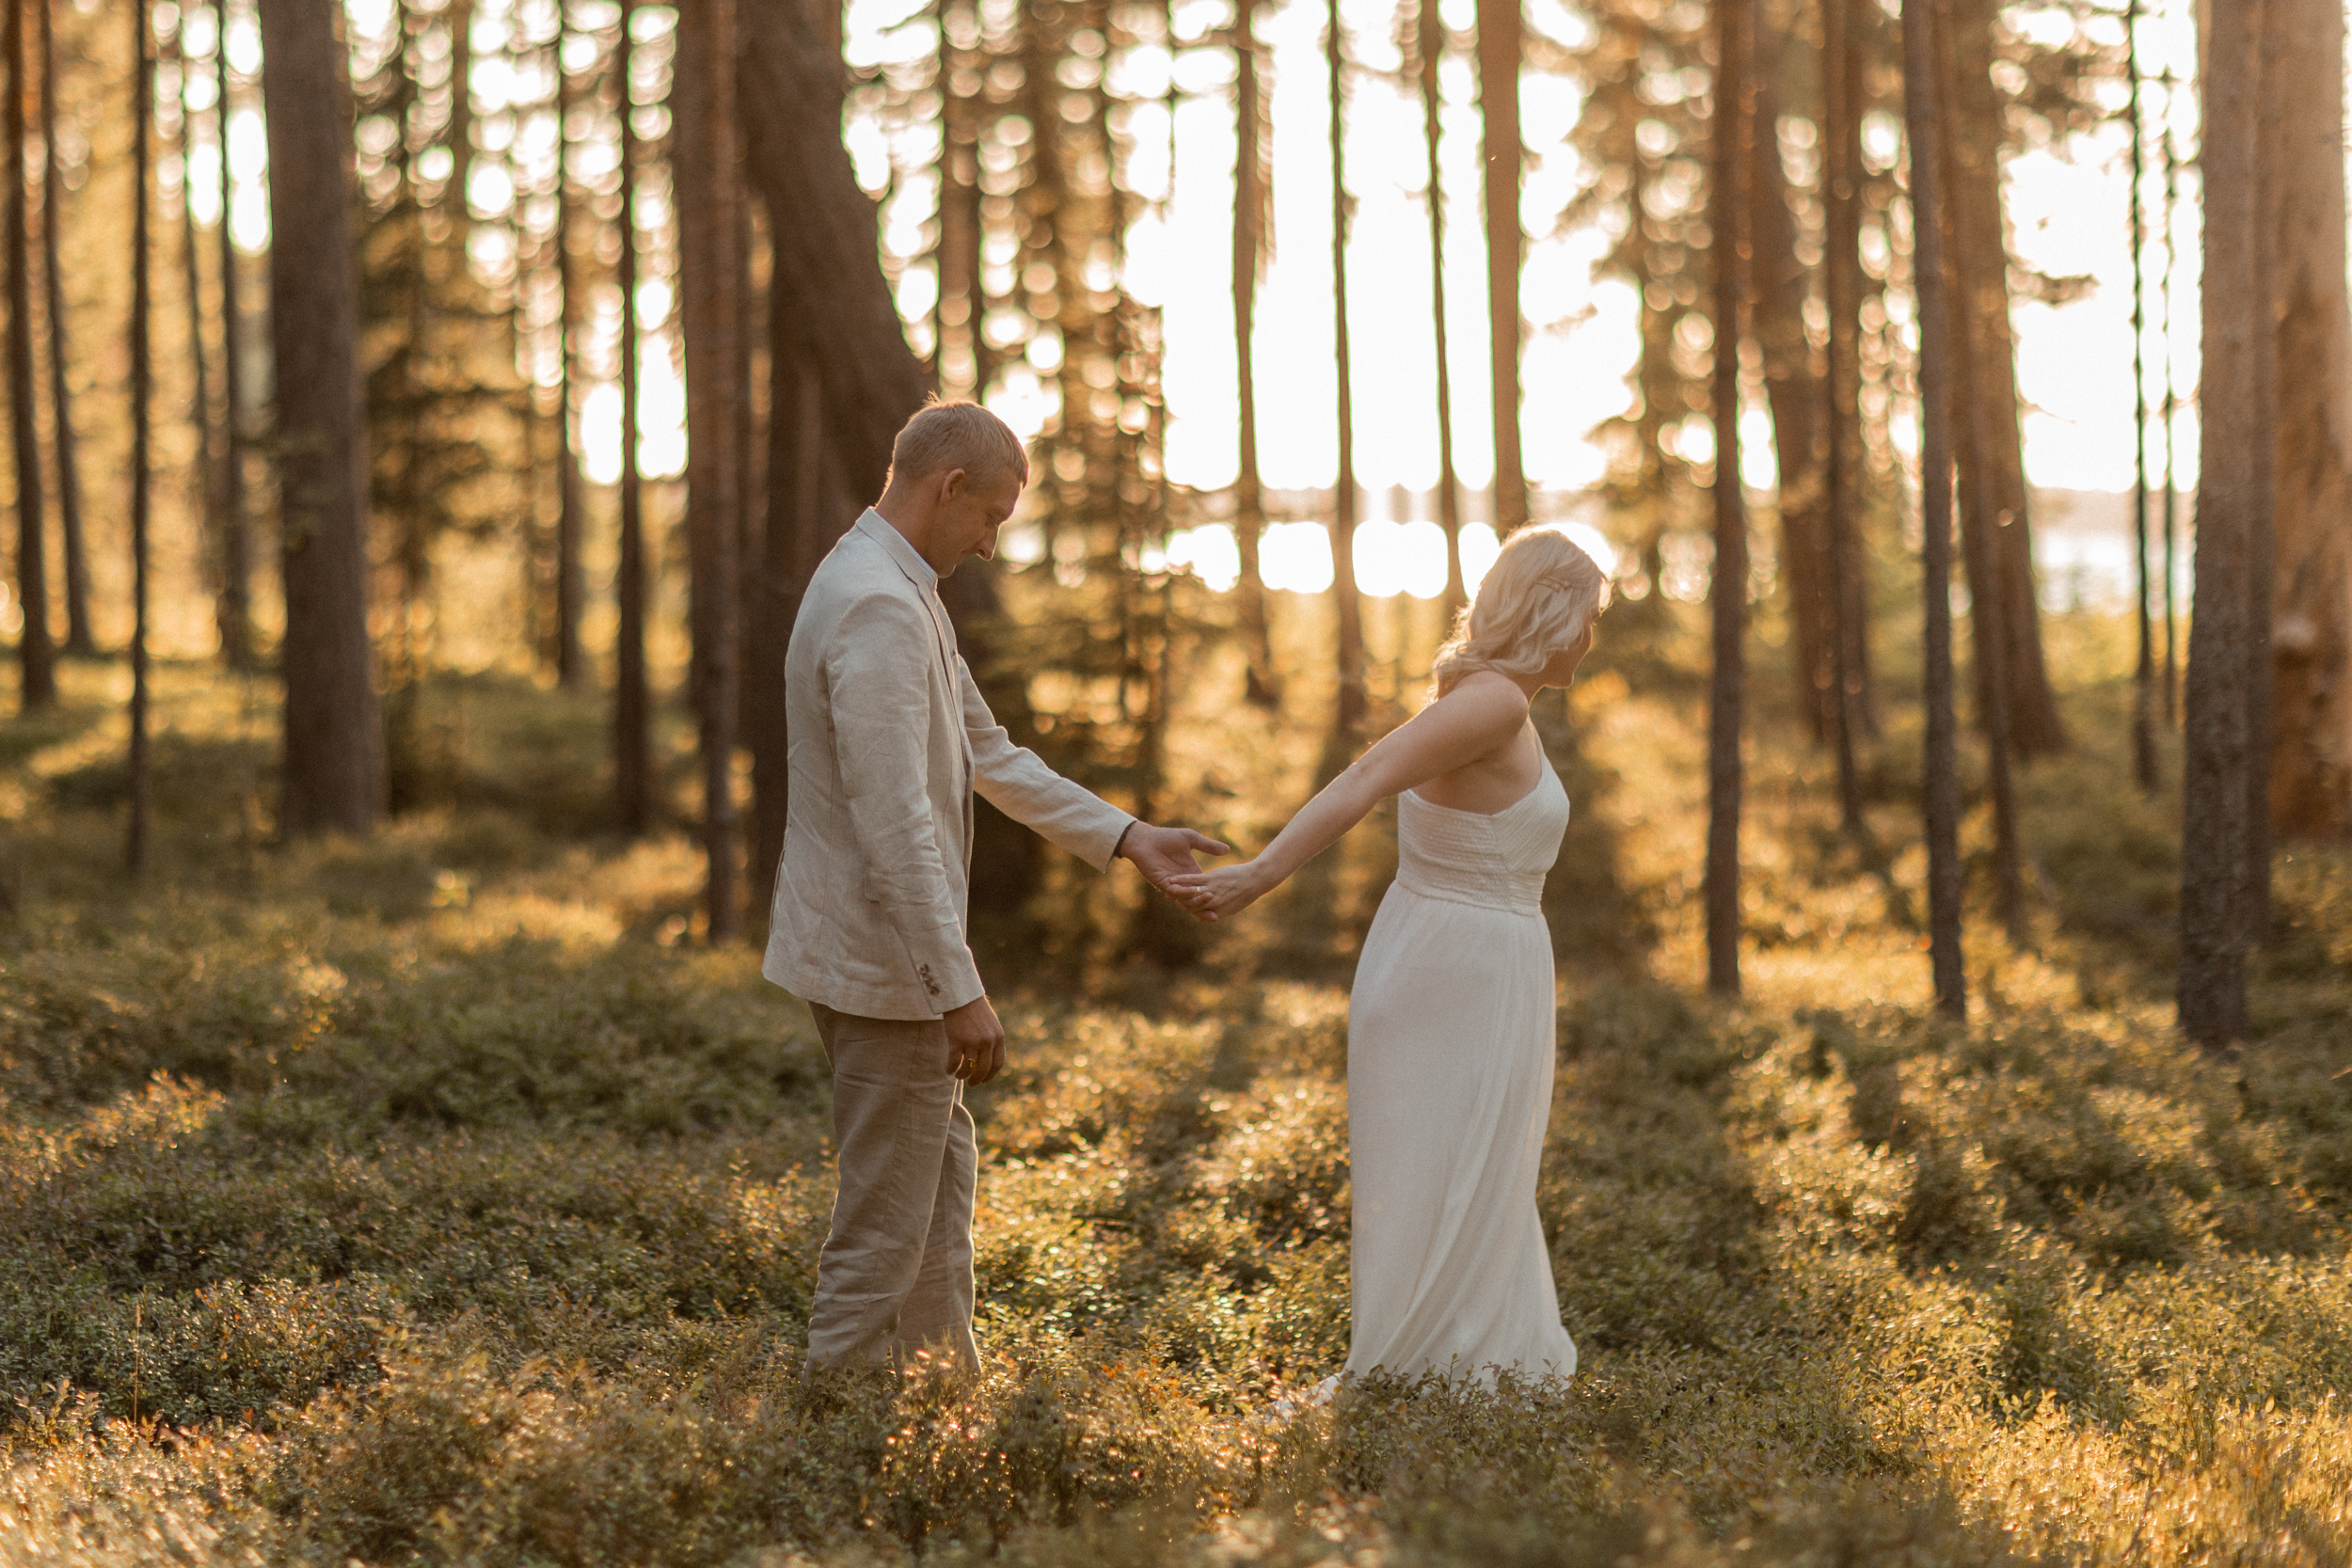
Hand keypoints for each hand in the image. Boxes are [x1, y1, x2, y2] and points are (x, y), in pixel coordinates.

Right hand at [942, 995, 1005, 1083]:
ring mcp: (972, 1041)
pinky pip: (954, 1062)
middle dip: (977, 1080)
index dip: (990, 1075)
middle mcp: (987, 1041)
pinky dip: (951, 1068)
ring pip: (968, 1068)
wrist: (961, 996)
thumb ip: (993, 1041)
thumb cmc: (975, 1010)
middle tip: (971, 1084)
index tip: (983, 1080)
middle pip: (983, 1069)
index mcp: (998, 1038)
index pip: (997, 1064)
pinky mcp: (957, 1040)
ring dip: (963, 1075)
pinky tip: (948, 1070)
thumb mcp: (991, 1025)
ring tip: (958, 1076)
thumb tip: (988, 1061)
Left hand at [1117, 823, 1232, 918]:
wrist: (1146, 839)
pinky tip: (1193, 893)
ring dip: (1197, 902)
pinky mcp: (1162, 882)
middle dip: (1205, 908)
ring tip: (1208, 906)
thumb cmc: (1167, 837)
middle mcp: (1183, 881)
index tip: (1227, 900)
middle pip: (1196, 898)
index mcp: (1191, 872)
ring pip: (1186, 898)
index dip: (1214, 895)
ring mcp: (1172, 884)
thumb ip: (1208, 846)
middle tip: (1217, 917)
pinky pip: (1175, 891)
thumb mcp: (1191, 839)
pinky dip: (1184, 893)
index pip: (1204, 887)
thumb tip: (1227, 849)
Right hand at [1167, 859, 1275, 919]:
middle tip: (1168, 895)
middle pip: (1190, 904)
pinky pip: (1192, 880)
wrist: (1256, 879)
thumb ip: (1217, 912)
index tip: (1178, 904)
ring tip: (1165, 886)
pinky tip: (1172, 878)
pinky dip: (1181, 880)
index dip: (1186, 908)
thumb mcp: (1232, 907)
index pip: (1197, 912)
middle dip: (1178, 900)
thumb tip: (1204, 918)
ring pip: (1189, 893)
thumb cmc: (1245, 893)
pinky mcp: (1212, 879)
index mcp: (1217, 912)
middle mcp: (1212, 904)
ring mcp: (1211, 891)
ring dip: (1176, 890)